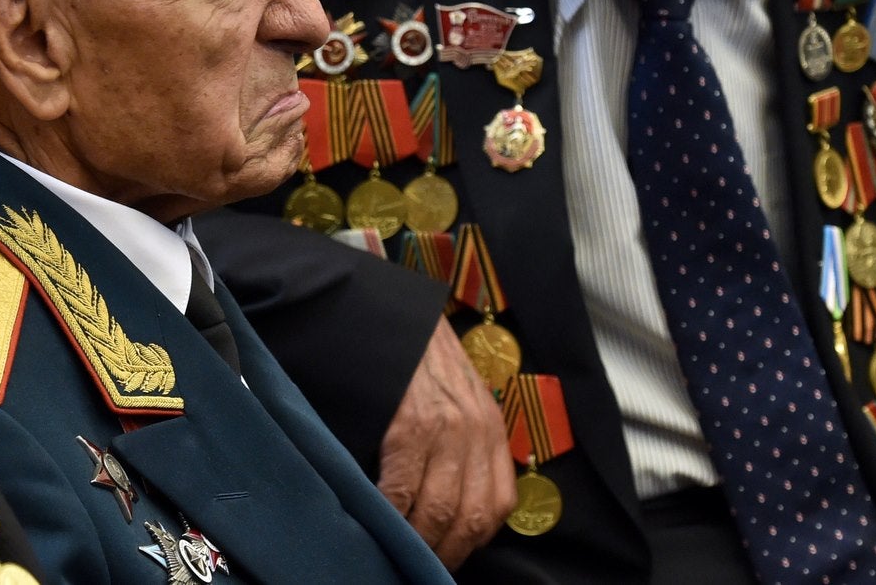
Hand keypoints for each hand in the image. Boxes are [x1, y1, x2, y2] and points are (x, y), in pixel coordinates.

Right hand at [376, 316, 516, 567]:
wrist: (394, 314)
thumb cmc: (421, 360)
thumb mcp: (460, 400)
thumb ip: (462, 447)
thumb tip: (444, 507)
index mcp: (491, 428)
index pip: (496, 505)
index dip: (472, 542)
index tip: (448, 556)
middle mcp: (475, 431)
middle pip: (469, 517)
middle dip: (443, 552)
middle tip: (420, 565)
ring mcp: (444, 429)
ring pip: (438, 510)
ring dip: (417, 541)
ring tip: (398, 551)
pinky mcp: (408, 426)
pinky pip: (401, 490)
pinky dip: (390, 514)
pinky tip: (379, 519)